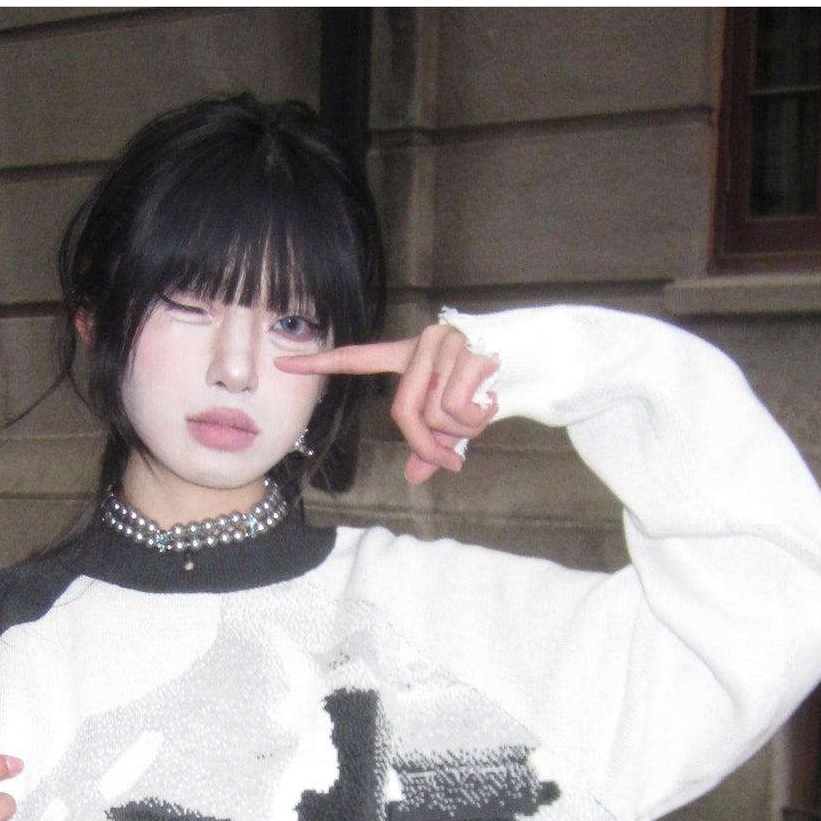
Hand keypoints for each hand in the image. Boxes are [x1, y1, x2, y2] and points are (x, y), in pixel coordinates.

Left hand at [275, 324, 498, 483]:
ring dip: (462, 431)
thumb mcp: (456, 423)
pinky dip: (476, 420)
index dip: (321, 365)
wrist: (539, 360)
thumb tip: (415, 477)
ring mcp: (442, 344)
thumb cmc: (490, 391)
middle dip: (429, 446)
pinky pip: (456, 409)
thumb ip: (432, 447)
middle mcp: (420, 343)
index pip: (358, 359)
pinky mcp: (464, 352)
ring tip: (484, 412)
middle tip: (454, 458)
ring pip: (434, 415)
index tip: (281, 362)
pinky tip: (493, 401)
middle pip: (404, 414)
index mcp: (409, 355)